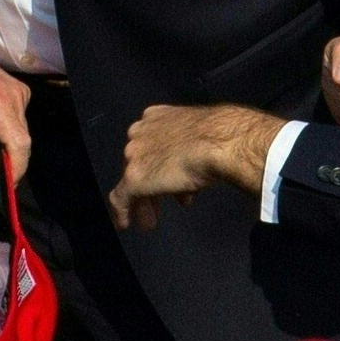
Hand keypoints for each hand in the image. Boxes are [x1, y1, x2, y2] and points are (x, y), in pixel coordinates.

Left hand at [0, 24, 32, 182]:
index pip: (19, 144)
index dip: (17, 169)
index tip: (7, 186)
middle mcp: (14, 95)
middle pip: (23, 140)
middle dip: (11, 160)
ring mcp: (20, 91)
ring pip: (22, 131)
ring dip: (7, 144)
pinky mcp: (20, 90)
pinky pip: (20, 120)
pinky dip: (8, 130)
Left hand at [108, 104, 283, 230]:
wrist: (218, 143)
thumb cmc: (218, 138)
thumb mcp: (201, 138)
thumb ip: (190, 150)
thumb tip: (193, 169)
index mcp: (156, 117)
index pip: (151, 145)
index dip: (160, 166)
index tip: (169, 181)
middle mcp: (140, 132)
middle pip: (140, 162)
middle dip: (151, 185)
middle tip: (155, 204)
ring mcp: (135, 154)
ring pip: (132, 180)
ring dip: (143, 201)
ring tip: (151, 220)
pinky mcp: (134, 176)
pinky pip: (121, 197)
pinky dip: (122, 211)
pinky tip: (125, 223)